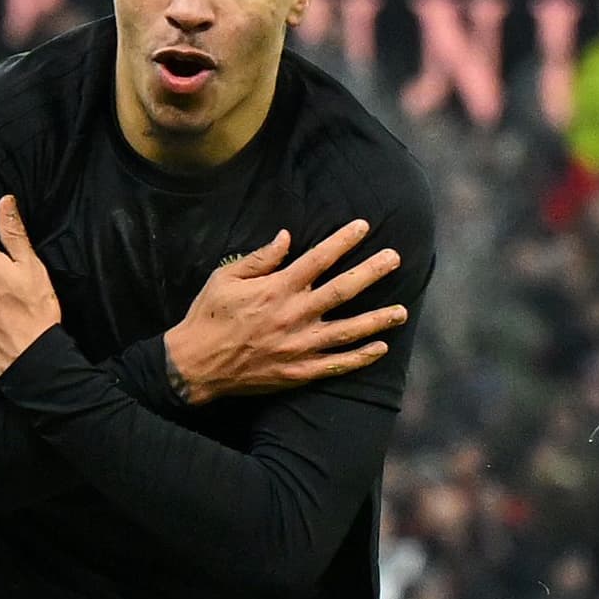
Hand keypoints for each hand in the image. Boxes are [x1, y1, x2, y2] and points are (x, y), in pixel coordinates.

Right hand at [160, 221, 407, 401]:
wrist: (196, 365)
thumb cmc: (208, 316)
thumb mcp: (226, 278)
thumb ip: (260, 258)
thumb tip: (288, 236)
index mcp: (277, 288)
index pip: (318, 258)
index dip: (343, 240)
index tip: (364, 226)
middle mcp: (293, 315)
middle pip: (342, 290)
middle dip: (372, 272)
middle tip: (395, 258)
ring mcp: (298, 346)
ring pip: (348, 331)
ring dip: (377, 319)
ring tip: (402, 312)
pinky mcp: (298, 372)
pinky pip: (336, 364)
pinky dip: (360, 357)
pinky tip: (380, 348)